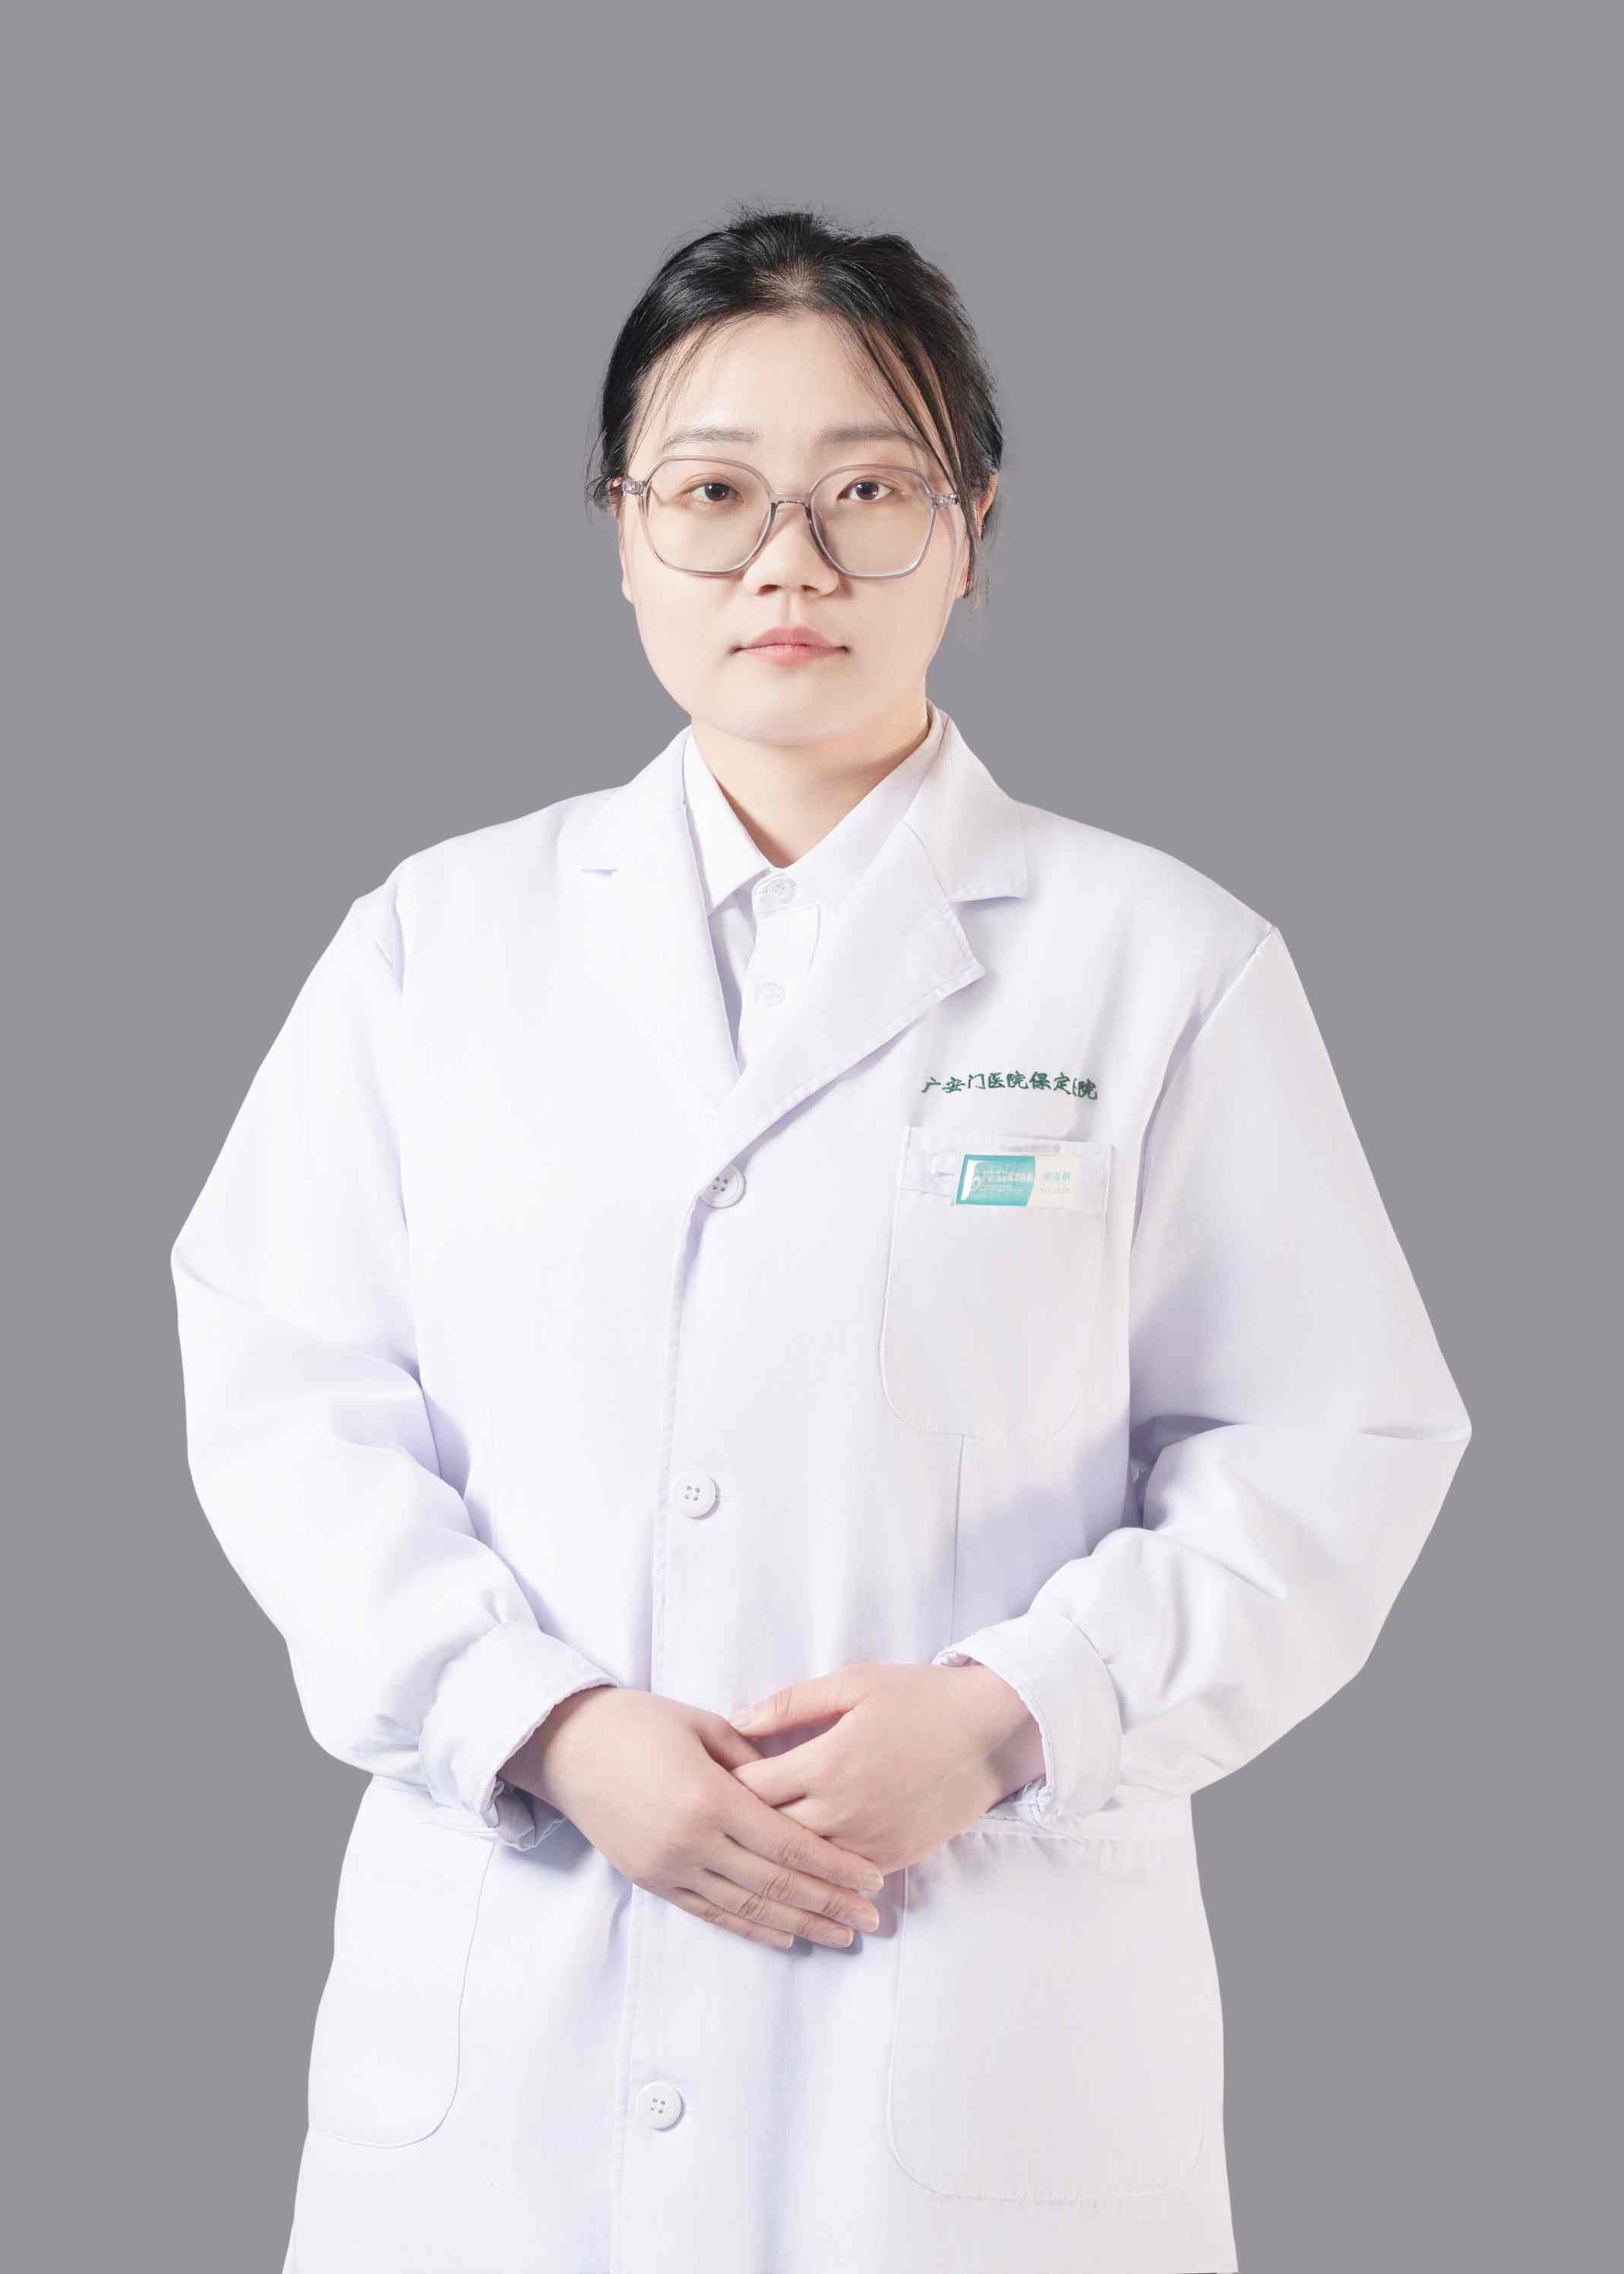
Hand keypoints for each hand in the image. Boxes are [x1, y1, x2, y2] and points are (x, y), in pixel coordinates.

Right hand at [499, 1687, 887, 1952]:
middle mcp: (690, 1841)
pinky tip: (785, 1936)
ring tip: (840, 1935)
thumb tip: (800, 1781)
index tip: (874, 1879)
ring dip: (799, 1924)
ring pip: (747, 1907)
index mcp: (709, 1797)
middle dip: (829, 1902)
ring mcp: (669, 1867)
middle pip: (775, 1883)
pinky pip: (711, 1913)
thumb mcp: (704, 1725)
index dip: (835, 1866)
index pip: (787, 1843)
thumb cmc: (640, 1723)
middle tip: (873, 1918)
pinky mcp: (652, 1881)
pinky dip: (752, 1928)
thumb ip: (754, 1758)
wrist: (567, 1747)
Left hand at [724, 1660, 1045, 1875]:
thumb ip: (791, 1704)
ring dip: (777, 1852)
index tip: (716, 1779)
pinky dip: (818, 1869)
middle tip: (722, 1815)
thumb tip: (738, 1720)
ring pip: (801, 1862)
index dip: (728, 1784)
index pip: (751, 1789)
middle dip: (743, 1823)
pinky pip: (840, 1874)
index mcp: (825, 1763)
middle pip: (769, 1831)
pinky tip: (802, 1861)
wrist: (989, 1732)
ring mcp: (868, 1841)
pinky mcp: (893, 1858)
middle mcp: (841, 1811)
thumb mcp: (853, 1683)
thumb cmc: (919, 1698)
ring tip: (753, 1842)